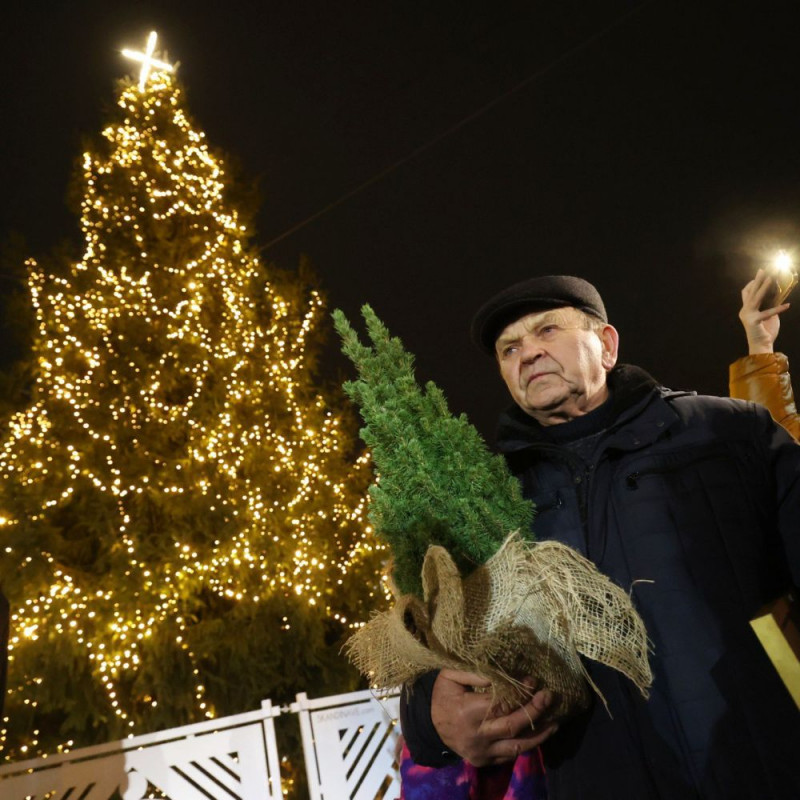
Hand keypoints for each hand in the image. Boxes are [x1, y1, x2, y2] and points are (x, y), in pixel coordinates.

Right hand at [430, 669, 559, 766]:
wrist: (429, 725)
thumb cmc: (442, 695)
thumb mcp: (450, 677)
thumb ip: (474, 673)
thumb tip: (502, 674)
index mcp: (467, 712)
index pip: (501, 703)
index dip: (520, 693)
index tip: (533, 681)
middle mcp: (476, 736)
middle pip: (512, 725)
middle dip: (534, 711)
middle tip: (549, 696)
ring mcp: (481, 752)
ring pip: (516, 746)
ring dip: (539, 734)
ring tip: (555, 722)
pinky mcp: (485, 761)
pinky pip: (510, 755)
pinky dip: (526, 745)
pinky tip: (540, 734)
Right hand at [739, 269, 789, 354]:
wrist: (761, 346)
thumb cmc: (765, 332)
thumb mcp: (768, 316)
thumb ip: (769, 305)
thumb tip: (778, 295)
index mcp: (746, 309)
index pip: (746, 292)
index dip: (752, 283)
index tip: (760, 274)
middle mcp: (745, 311)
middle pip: (750, 291)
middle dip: (757, 279)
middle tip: (764, 269)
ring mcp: (748, 315)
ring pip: (756, 298)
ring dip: (764, 287)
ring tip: (771, 278)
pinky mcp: (754, 321)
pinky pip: (768, 313)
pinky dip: (778, 309)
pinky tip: (787, 305)